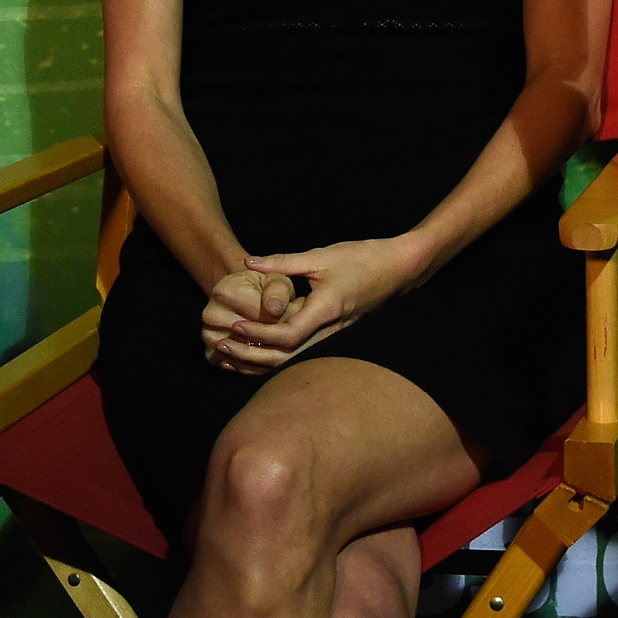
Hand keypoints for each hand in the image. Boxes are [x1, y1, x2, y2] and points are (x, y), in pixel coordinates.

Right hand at [199, 268, 294, 374]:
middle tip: (295, 332)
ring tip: (282, 341)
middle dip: (277, 339)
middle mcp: (210, 315)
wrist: (243, 296)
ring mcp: (208, 337)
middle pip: (253, 339)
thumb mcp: (276, 280)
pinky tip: (269, 355)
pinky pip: (237, 368)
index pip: (261, 318)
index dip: (285, 321)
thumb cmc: (264, 288)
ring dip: (267, 354)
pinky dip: (255, 366)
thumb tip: (275, 309)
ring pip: (245, 357)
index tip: (299, 318)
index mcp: (224, 292)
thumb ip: (278, 291)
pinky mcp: (210, 354)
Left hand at [221, 238, 422, 371]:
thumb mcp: (320, 256)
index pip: (288, 335)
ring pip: (292, 362)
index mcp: (326, 310)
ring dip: (259, 362)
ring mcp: (333, 338)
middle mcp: (329, 331)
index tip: (236, 326)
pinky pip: (300, 355)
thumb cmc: (361, 258)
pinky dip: (274, 358)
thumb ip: (283, 262)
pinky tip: (253, 354)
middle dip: (251, 355)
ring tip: (230, 356)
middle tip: (221, 346)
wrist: (396, 269)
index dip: (259, 335)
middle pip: (286, 357)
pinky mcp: (332, 337)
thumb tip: (249, 263)